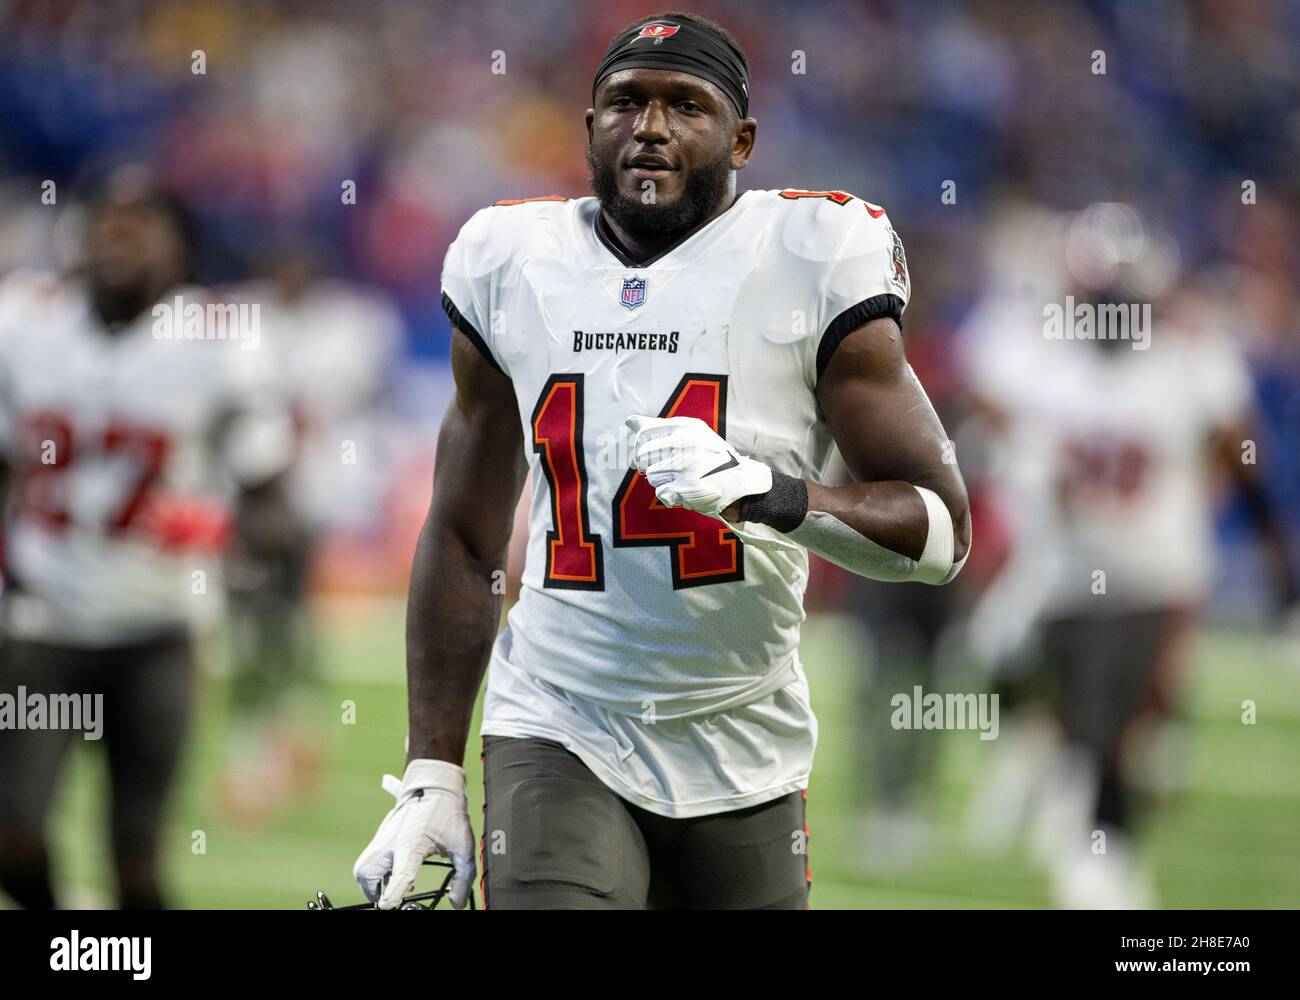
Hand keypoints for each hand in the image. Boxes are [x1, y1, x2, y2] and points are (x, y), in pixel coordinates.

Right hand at [353, 759, 475, 909]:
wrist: (433, 782)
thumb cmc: (449, 813)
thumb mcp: (463, 845)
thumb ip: (463, 877)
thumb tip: (456, 902)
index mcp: (411, 845)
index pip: (398, 878)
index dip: (393, 897)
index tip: (391, 906)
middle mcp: (391, 842)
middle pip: (367, 874)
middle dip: (375, 892)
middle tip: (392, 898)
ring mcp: (383, 837)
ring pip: (362, 868)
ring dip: (372, 882)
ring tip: (392, 886)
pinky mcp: (381, 835)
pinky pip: (368, 859)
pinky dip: (374, 871)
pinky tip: (393, 872)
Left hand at [625, 414, 771, 518]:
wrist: (740, 483)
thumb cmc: (710, 458)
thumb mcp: (691, 435)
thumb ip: (658, 427)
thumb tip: (629, 420)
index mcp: (686, 427)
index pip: (644, 433)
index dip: (642, 446)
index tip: (653, 453)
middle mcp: (686, 443)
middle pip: (643, 455)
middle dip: (650, 465)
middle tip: (668, 469)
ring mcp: (687, 465)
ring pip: (651, 475)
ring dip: (662, 481)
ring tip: (681, 479)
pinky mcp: (688, 486)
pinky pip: (661, 492)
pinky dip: (670, 496)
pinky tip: (685, 491)